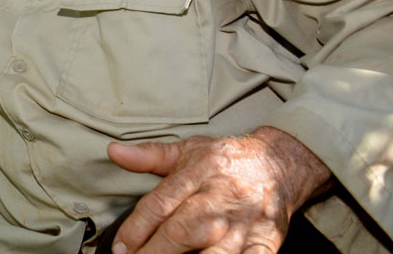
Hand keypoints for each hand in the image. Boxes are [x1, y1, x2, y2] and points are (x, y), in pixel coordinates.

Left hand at [107, 126, 330, 253]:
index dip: (136, 229)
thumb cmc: (225, 160)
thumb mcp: (187, 150)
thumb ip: (149, 155)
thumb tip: (113, 152)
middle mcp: (220, 199)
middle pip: (182, 231)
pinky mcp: (267, 242)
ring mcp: (244, 224)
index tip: (120, 247)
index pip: (160, 204)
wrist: (279, 163)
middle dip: (155, 252)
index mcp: (198, 174)